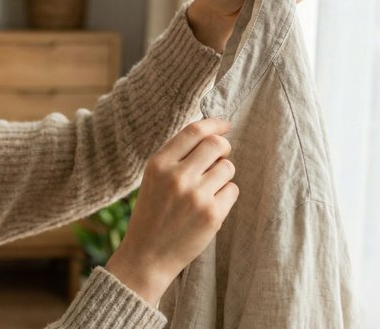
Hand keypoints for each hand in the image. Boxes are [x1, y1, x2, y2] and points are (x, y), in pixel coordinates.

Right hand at [105, 118, 238, 305]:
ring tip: (208, 190)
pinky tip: (208, 208)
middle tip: (220, 158)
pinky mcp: (212, 214)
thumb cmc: (152, 214)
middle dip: (224, 149)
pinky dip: (225, 196)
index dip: (214, 124)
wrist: (147, 256)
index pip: (194, 131)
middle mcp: (177, 176)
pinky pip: (232, 190)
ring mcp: (196, 196)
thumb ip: (177, 157)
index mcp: (159, 164)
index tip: (225, 125)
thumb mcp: (154, 179)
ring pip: (228, 168)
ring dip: (223, 175)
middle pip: (217, 145)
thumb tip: (213, 136)